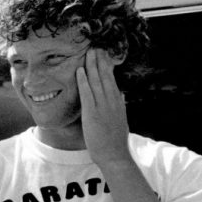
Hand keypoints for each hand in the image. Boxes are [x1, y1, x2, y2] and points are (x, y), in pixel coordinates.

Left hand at [77, 48, 130, 166]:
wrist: (114, 155)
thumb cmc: (115, 140)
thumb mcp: (121, 119)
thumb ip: (120, 106)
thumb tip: (121, 94)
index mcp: (118, 102)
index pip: (112, 79)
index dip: (107, 65)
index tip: (104, 53)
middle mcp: (112, 101)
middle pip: (106, 76)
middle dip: (100, 60)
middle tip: (96, 45)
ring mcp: (103, 107)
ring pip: (97, 81)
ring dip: (92, 65)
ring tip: (88, 51)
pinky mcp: (92, 114)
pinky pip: (87, 94)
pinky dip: (84, 81)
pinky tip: (80, 70)